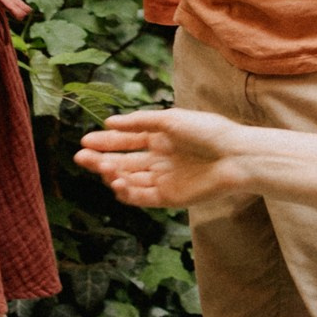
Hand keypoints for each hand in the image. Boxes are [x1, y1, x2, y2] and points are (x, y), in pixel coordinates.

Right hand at [75, 107, 248, 209]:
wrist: (236, 156)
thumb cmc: (207, 131)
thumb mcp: (170, 119)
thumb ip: (140, 121)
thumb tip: (109, 122)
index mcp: (161, 138)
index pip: (127, 140)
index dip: (106, 142)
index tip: (85, 141)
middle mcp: (160, 159)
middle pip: (124, 161)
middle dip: (102, 159)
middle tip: (81, 157)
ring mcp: (164, 179)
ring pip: (130, 179)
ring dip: (113, 175)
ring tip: (102, 168)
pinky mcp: (170, 197)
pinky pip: (142, 197)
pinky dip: (128, 193)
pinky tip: (116, 184)